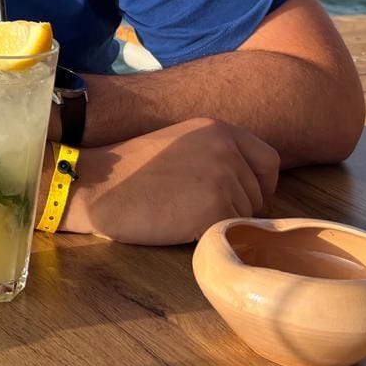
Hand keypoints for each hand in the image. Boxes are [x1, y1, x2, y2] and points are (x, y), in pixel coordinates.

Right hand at [65, 117, 279, 245]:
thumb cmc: (130, 172)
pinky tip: (177, 225)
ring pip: (245, 216)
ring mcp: (224, 177)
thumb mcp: (180, 145)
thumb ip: (216, 154)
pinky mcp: (215, 207)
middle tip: (192, 208)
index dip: (260, 184)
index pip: (269, 161)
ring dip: (218, 222)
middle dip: (234, 208)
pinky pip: (228, 232)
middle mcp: (227, 148)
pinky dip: (207, 236)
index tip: (239, 197)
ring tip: (179, 213)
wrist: (97, 185)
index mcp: (219, 128)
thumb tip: (250, 185)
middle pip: (258, 194)